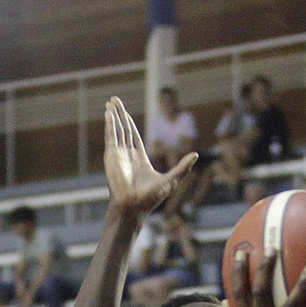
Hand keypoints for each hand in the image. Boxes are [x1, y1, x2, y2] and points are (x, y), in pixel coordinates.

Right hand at [103, 98, 196, 214]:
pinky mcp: (112, 156)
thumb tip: (196, 155)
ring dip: (113, 116)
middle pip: (124, 130)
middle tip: (114, 100)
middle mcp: (127, 155)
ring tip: (110, 102)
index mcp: (140, 159)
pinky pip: (111, 136)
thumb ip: (183, 167)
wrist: (134, 206)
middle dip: (120, 114)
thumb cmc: (152, 198)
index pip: (134, 137)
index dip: (129, 123)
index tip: (124, 112)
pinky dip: (110, 124)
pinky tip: (109, 113)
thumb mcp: (172, 179)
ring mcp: (119, 155)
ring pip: (116, 130)